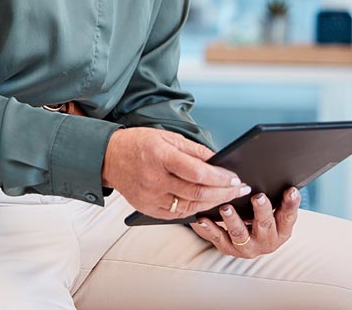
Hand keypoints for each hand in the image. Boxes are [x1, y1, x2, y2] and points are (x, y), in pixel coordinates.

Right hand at [102, 127, 251, 218]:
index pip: (197, 172)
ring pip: (190, 206)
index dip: (220, 178)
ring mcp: (150, 197)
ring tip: (230, 197)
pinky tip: (209, 204)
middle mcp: (154, 179)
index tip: (236, 179)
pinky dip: (196, 210)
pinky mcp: (148, 209)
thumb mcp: (167, 136)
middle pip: (197, 192)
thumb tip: (218, 161)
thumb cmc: (140, 143)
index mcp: (160, 156)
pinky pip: (178, 214)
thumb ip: (193, 150)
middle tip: (241, 190)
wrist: (109, 158)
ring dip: (214, 203)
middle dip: (224, 193)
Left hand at [190, 187, 300, 257]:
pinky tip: (202, 218)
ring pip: (240, 234)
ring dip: (233, 220)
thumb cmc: (260, 215)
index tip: (290, 190)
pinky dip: (210, 228)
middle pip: (265, 225)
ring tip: (225, 207)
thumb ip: (274, 193)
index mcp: (281, 229)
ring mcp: (247, 247)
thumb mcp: (272, 208)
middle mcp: (267, 241)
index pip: (288, 216)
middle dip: (262, 210)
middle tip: (257, 197)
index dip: (291, 204)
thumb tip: (276, 170)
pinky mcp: (228, 248)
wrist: (247, 239)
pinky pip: (218, 238)